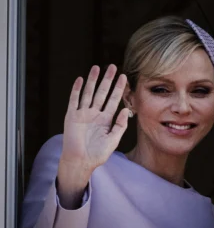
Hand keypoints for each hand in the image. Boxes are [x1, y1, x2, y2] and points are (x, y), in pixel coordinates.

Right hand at [58, 65, 128, 206]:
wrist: (81, 161)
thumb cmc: (97, 154)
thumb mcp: (113, 140)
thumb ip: (120, 125)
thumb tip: (126, 109)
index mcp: (106, 119)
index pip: (114, 100)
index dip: (119, 89)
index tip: (124, 77)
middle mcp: (95, 114)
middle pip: (102, 93)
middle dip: (107, 80)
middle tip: (113, 67)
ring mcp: (82, 114)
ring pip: (88, 93)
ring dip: (92, 80)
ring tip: (97, 67)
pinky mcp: (72, 116)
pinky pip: (74, 100)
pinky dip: (76, 90)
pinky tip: (80, 79)